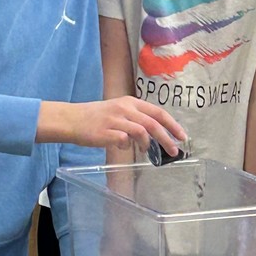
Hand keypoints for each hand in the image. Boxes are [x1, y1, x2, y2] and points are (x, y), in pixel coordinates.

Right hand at [38, 97, 185, 154]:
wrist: (73, 119)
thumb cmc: (97, 117)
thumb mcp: (119, 110)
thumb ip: (137, 119)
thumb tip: (155, 135)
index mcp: (131, 102)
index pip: (158, 112)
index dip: (172, 125)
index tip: (182, 136)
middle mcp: (125, 109)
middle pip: (153, 124)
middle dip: (167, 139)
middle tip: (174, 151)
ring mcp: (116, 120)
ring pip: (142, 132)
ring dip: (148, 145)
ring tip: (147, 152)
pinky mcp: (106, 132)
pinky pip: (124, 141)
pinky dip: (127, 147)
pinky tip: (122, 148)